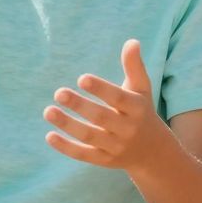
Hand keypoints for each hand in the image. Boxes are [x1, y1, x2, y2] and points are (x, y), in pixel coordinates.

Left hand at [45, 40, 178, 174]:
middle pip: (101, 117)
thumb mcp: (142, 89)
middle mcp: (127, 129)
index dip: (100, 89)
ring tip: (48, 111)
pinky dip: (66, 147)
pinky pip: (84, 155)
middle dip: (80, 106)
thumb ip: (134, 66)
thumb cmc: (141, 111)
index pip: (118, 98)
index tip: (81, 78)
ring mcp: (116, 147)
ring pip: (90, 137)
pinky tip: (49, 136)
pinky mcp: (105, 160)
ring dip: (68, 125)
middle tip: (59, 92)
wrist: (153, 151)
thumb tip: (132, 42)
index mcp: (136, 108)